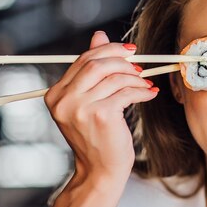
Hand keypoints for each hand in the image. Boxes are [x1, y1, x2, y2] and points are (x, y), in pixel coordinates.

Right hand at [44, 31, 157, 185]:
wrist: (99, 171)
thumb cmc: (97, 138)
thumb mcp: (90, 102)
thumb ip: (92, 70)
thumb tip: (99, 35)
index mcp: (56, 95)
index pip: (83, 60)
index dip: (109, 50)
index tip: (130, 51)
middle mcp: (63, 100)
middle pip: (97, 64)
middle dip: (123, 61)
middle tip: (140, 68)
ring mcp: (80, 108)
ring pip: (115, 78)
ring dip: (136, 79)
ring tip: (146, 86)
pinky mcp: (100, 115)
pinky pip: (127, 92)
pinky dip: (142, 91)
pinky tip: (150, 94)